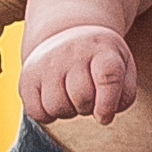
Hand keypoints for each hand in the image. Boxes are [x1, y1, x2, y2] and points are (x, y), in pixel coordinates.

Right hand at [22, 25, 137, 124]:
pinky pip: (36, 112)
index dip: (108, 103)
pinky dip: (47, 115)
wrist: (68, 34)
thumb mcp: (123, 68)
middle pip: (82, 98)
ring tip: (71, 96)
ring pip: (57, 107)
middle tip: (88, 95)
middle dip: (88, 107)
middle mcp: (72, 52)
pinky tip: (54, 99)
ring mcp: (46, 62)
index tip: (104, 116)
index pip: (109, 76)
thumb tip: (103, 117)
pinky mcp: (27, 76)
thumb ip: (124, 95)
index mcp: (102, 49)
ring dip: (68, 111)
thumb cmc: (101, 59)